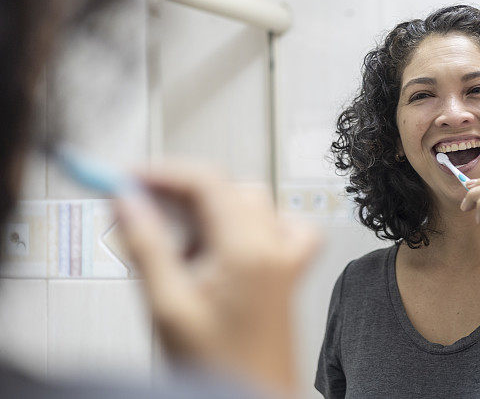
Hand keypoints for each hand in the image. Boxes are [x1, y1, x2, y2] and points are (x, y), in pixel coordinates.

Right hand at [114, 162, 319, 396]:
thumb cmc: (220, 367)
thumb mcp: (169, 306)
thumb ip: (147, 246)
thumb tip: (127, 201)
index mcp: (248, 251)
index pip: (207, 182)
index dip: (164, 173)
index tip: (130, 178)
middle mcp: (276, 246)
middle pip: (228, 188)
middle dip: (183, 192)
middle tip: (145, 210)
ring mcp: (289, 256)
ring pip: (251, 201)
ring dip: (212, 210)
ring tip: (183, 251)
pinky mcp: (291, 268)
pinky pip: (278, 224)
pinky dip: (248, 223)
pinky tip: (225, 250)